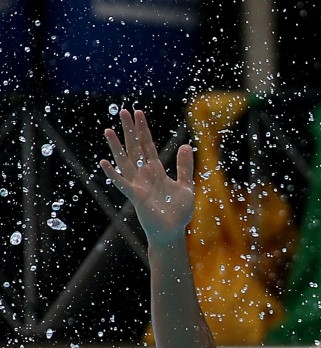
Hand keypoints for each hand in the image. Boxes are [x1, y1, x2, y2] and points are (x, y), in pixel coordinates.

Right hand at [100, 108, 194, 245]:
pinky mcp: (136, 196)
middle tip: (123, 112)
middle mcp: (144, 175)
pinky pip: (122, 183)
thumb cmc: (178, 212)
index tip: (138, 113)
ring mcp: (138, 184)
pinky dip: (113, 174)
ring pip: (125, 161)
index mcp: (156, 171)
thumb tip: (185, 145)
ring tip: (108, 130)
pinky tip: (104, 163)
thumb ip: (184, 167)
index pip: (147, 145)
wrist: (172, 231)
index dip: (143, 130)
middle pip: (135, 148)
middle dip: (129, 130)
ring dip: (116, 146)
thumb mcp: (186, 186)